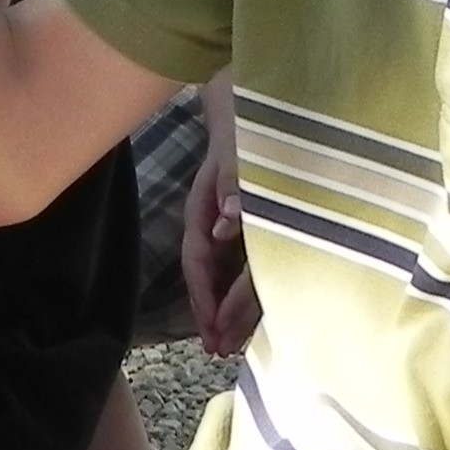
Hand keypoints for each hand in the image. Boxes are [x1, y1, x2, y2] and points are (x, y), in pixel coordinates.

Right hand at [181, 92, 257, 356]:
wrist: (247, 99)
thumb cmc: (246, 125)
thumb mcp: (241, 152)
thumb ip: (235, 187)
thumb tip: (226, 226)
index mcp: (207, 207)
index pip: (200, 261)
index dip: (207, 299)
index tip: (214, 332)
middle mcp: (213, 219)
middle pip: (210, 275)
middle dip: (215, 314)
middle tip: (219, 351)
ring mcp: (226, 221)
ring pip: (222, 271)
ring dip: (227, 306)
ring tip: (230, 341)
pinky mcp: (243, 220)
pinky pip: (236, 261)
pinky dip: (240, 286)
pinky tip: (249, 305)